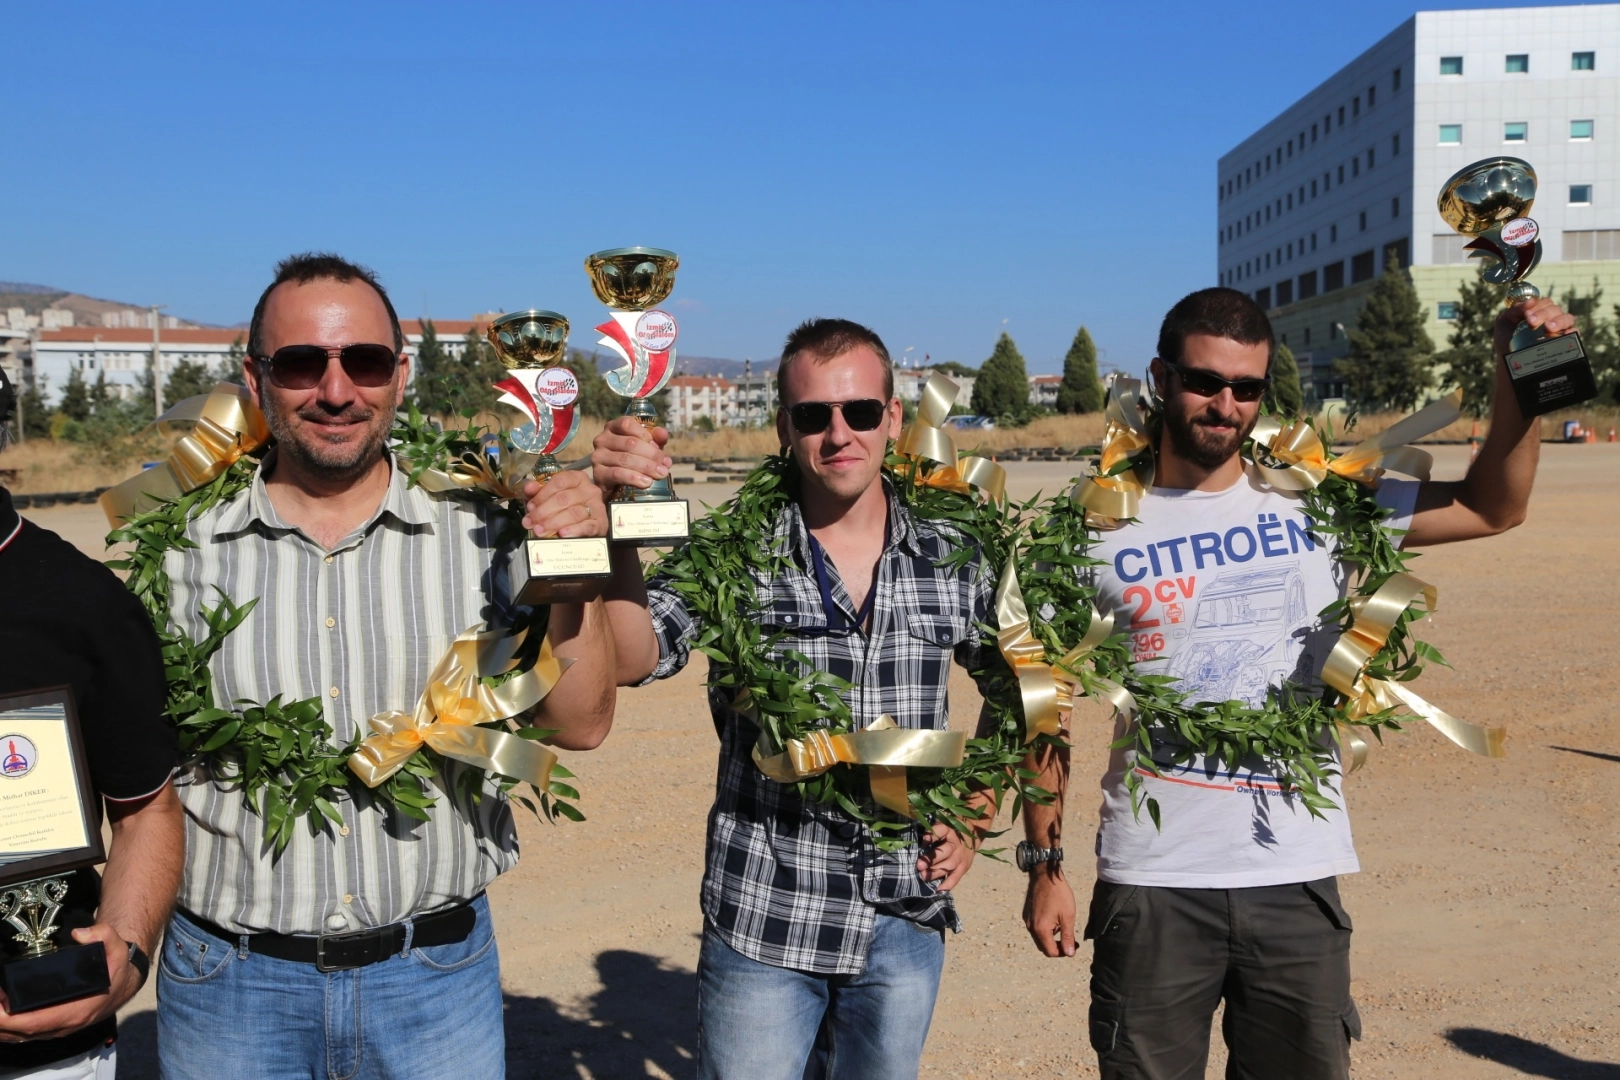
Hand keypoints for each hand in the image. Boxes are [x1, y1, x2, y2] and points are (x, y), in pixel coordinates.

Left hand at [0, 923, 138, 1042]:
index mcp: (78, 1010)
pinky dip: (8, 1029)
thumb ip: (102, 934)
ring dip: (2, 1026)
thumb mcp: (116, 946)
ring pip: (21, 1037)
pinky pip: (25, 1035)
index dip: (11, 1017)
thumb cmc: (116, 967)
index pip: (36, 1021)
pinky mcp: (54, 1028)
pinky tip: (0, 1017)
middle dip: (0, 1022)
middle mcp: (65, 1025)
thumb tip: (79, 934)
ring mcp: (58, 1029)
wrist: (125, 983)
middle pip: (22, 1032)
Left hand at [521, 470, 607, 538]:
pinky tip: (562, 534)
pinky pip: (588, 526)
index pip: (559, 482)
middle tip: (530, 523)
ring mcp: (597, 506)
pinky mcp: (601, 523)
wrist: (586, 525)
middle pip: (564, 499)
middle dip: (544, 512)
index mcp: (576, 478)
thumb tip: (529, 487)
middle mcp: (589, 489)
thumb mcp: (547, 497)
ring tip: (539, 531)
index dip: (542, 495)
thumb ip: (536, 491)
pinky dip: (574, 530)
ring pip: (573, 513)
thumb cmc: (563, 508)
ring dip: (554, 523)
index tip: (529, 507)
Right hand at [590, 416, 670, 497]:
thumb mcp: (645, 447)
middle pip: (630, 443)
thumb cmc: (632, 460)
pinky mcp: (598, 474)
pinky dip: (634, 478)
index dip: (645, 435)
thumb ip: (655, 439)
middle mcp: (602, 439)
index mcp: (613, 427)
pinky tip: (646, 482)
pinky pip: (617, 474)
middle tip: (665, 465)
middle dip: (652, 455)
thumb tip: (663, 434)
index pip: (627, 424)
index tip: (658, 446)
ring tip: (660, 474)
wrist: (615, 485)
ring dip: (646, 467)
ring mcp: (598, 456)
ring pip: (625, 459)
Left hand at [916, 822, 977, 891]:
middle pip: (945, 851)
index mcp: (949, 830)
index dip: (931, 836)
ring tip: (924, 876)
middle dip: (931, 859)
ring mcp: (961, 856)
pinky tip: (938, 890)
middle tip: (919, 865)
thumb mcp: (944, 824)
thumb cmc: (950, 831)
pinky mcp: (964, 867)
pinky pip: (956, 877)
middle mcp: (955, 843)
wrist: (973, 835)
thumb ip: (932, 831)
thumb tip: (914, 838)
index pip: (941, 830)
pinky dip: (948, 884)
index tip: (922, 841)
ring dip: (936, 872)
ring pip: (949, 865)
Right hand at [1023, 869, 1076, 956]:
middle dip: (1057, 946)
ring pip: (1039, 938)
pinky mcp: (1026, 913)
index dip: (1064, 952)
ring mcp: (1027, 920)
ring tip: (1062, 926)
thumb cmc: (1059, 894)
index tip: (1075, 945)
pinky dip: (1045, 930)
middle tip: (1071, 940)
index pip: (1051, 952)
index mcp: (1041, 930)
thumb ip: (1068, 937)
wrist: (1045, 875)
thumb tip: (1069, 954)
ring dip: (1051, 938)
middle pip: (1044, 947)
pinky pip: (1035, 928)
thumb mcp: (1068, 916)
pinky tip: (1054, 919)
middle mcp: (1031, 927)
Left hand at [1495, 297, 1575, 356]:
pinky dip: (1571, 332)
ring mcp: (1560, 329)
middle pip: (1555, 309)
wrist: (1509, 361)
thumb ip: (1514, 310)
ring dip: (1559, 321)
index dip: (1537, 306)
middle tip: (1532, 322)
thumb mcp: (1504, 322)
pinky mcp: (1565, 341)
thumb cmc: (1506, 339)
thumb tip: (1531, 301)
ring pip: (1567, 318)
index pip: (1544, 302)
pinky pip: (1574, 333)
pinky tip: (1565, 334)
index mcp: (1538, 310)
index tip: (1527, 315)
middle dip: (1544, 314)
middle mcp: (1551, 317)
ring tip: (1548, 328)